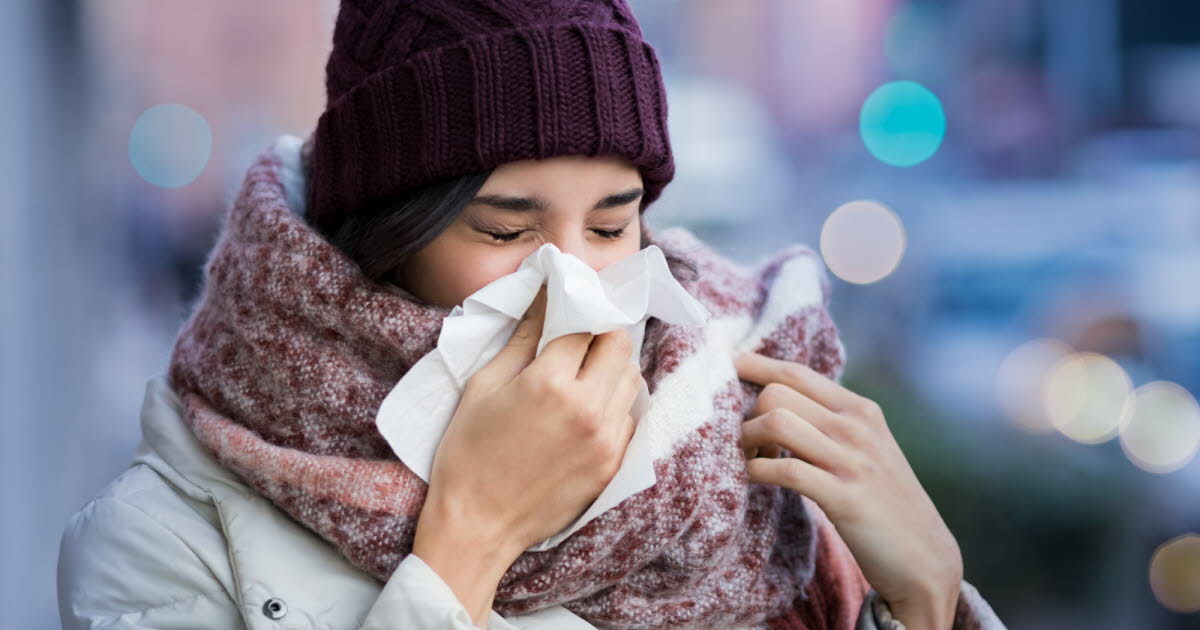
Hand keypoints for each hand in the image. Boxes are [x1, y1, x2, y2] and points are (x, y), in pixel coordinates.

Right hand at [422, 284, 641, 551]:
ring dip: (612, 368)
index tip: (569, 304)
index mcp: (550, 383)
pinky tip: (586, 410)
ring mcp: (606, 439)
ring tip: (583, 375)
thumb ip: (521, 339)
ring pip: (631, 380)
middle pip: (618, 345)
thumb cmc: (468, 453)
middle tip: (578, 339)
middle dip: (600, 334)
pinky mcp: (613, 465)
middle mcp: (587, 407)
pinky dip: (614, 405)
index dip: (577, 309)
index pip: (585, 324)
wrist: (477, 526)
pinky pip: (629, 418)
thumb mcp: (484, 386)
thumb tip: (544, 298)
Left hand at [734, 351, 962, 629]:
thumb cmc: (882, 501)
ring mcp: (852, 461)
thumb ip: (830, 421)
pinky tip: (754, 478)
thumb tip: (777, 399)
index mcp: (860, 410)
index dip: (755, 366)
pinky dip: (756, 471)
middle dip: (748, 415)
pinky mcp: (844, 498)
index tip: (727, 364)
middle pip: (776, 394)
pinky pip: (785, 469)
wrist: (924, 557)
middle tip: (749, 444)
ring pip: (776, 422)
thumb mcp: (865, 448)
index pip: (796, 372)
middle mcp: (857, 427)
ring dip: (748, 441)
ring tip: (751, 460)